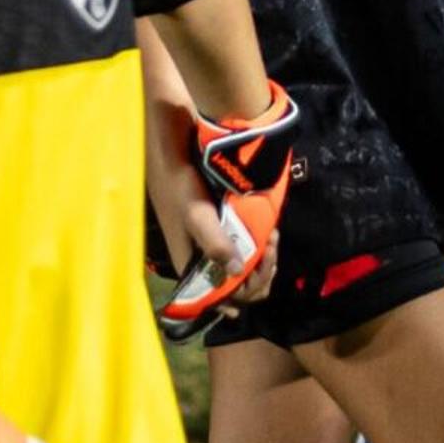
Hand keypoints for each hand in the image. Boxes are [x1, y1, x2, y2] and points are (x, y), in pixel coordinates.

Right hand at [156, 83, 296, 336]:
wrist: (172, 146)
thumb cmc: (179, 181)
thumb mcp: (195, 212)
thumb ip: (213, 242)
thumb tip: (234, 273)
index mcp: (190, 262)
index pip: (217, 296)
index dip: (241, 293)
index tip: (259, 271)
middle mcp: (201, 257)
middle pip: (235, 284)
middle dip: (259, 272)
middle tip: (270, 246)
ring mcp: (212, 241)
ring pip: (243, 267)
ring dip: (263, 258)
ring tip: (272, 236)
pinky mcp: (220, 226)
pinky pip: (244, 247)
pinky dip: (259, 243)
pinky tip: (269, 229)